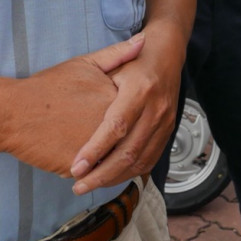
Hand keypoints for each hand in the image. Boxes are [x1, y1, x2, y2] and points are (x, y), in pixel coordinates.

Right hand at [1, 35, 144, 176]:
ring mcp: (99, 150)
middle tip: (94, 135)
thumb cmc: (47, 87)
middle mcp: (114, 126)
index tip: (108, 114)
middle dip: (120, 140)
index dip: (125, 114)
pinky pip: (96, 173)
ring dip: (110, 160)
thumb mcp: (84, 64)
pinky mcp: (82, 169)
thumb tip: (143, 41)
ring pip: (114, 159)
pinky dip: (94, 172)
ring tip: (88, 151)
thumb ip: (117, 54)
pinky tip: (83, 162)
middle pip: (128, 138)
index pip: (136, 113)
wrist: (12, 113)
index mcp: (118, 100)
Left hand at [68, 34, 181, 193]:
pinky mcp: (169, 131)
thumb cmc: (135, 60)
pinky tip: (111, 177)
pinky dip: (129, 173)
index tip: (76, 167)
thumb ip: (94, 81)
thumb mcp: (114, 61)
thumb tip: (72, 99)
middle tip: (78, 185)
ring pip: (140, 161)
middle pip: (129, 151)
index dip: (96, 150)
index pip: (116, 126)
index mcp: (140, 89)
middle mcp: (156, 108)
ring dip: (114, 178)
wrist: (167, 55)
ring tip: (90, 185)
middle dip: (102, 174)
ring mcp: (166, 122)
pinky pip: (150, 160)